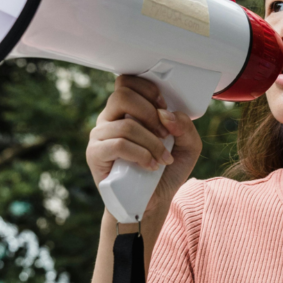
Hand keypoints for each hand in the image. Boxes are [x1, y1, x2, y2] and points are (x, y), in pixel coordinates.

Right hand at [86, 75, 202, 217]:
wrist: (151, 202)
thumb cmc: (165, 170)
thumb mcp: (188, 146)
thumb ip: (185, 126)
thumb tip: (166, 115)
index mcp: (127, 109)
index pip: (127, 81)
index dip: (148, 89)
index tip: (164, 107)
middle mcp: (110, 117)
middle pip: (123, 95)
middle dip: (151, 114)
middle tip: (165, 135)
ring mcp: (100, 135)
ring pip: (126, 125)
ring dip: (152, 143)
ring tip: (162, 159)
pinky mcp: (95, 154)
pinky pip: (118, 144)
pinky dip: (141, 154)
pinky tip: (150, 165)